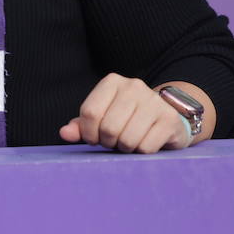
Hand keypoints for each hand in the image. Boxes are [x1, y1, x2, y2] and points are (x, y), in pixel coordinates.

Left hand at [59, 73, 189, 153]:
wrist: (165, 118)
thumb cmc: (126, 119)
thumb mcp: (100, 118)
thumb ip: (80, 125)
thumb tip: (64, 133)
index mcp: (112, 82)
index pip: (90, 112)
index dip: (88, 133)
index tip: (94, 138)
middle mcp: (133, 86)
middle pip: (108, 127)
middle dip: (107, 142)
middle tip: (113, 141)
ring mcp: (154, 101)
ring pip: (127, 139)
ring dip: (124, 148)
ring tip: (128, 141)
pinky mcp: (169, 119)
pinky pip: (145, 147)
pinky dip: (141, 151)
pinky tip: (145, 142)